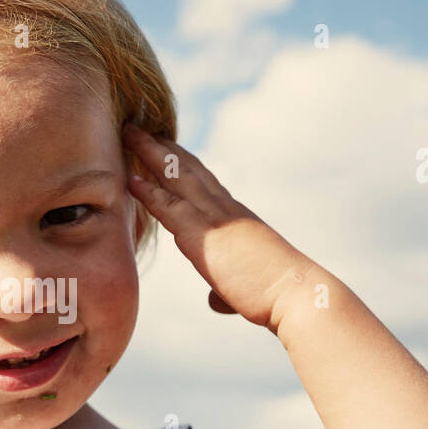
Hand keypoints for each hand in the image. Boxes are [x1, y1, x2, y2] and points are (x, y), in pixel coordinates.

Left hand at [122, 123, 315, 331]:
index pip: (205, 182)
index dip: (183, 162)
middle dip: (163, 147)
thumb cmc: (275, 294)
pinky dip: (149, 192)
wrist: (296, 294)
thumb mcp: (245, 286)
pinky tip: (131, 179)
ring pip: (177, 177)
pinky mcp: (205, 237)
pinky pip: (169, 207)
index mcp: (236, 217)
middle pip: (188, 169)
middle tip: (140, 128)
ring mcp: (215, 219)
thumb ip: (224, 288)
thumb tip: (215, 300)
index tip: (164, 146)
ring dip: (151, 154)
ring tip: (130, 134)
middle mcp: (226, 209)